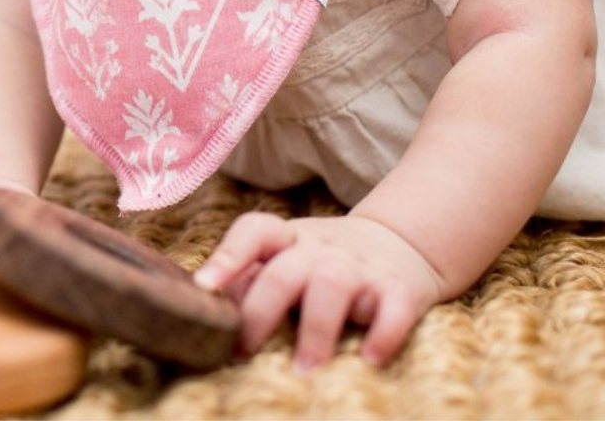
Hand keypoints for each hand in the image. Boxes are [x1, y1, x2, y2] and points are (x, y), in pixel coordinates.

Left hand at [194, 211, 442, 369]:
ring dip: (316, 330)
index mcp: (288, 239)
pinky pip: (394, 307)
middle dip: (260, 313)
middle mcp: (320, 248)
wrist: (400, 240)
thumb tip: (209, 314)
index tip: (204, 288)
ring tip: (305, 373)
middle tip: (244, 354)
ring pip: (333, 285)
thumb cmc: (324, 261)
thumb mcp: (288, 258)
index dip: (227, 255)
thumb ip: (253, 279)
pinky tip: (370, 360)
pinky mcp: (399, 289)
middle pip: (284, 272)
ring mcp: (359, 267)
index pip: (254, 231)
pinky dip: (384, 333)